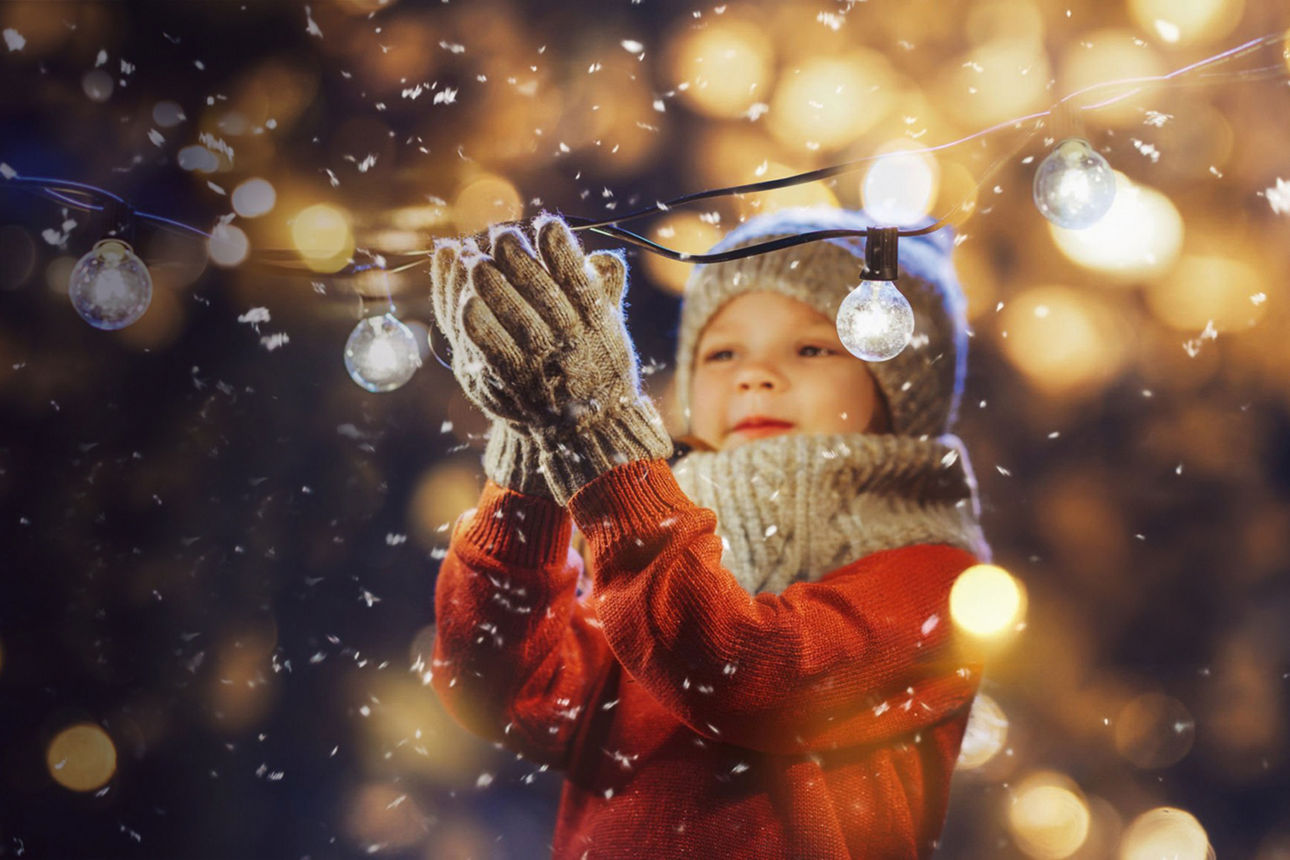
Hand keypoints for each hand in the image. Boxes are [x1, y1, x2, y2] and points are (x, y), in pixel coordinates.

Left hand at [454, 214, 671, 503]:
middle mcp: (568, 338)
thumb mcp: (612, 331)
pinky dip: (473, 318)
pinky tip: (464, 300)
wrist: (588, 433)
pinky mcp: (510, 380)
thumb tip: (603, 256)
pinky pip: (485, 343)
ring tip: (474, 260)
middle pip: (535, 284)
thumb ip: (605, 291)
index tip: (545, 225)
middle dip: (513, 253)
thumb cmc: (598, 372)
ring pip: (506, 310)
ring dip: (486, 279)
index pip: (576, 273)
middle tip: (499, 235)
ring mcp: (538, 360)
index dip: (559, 245)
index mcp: (596, 321)